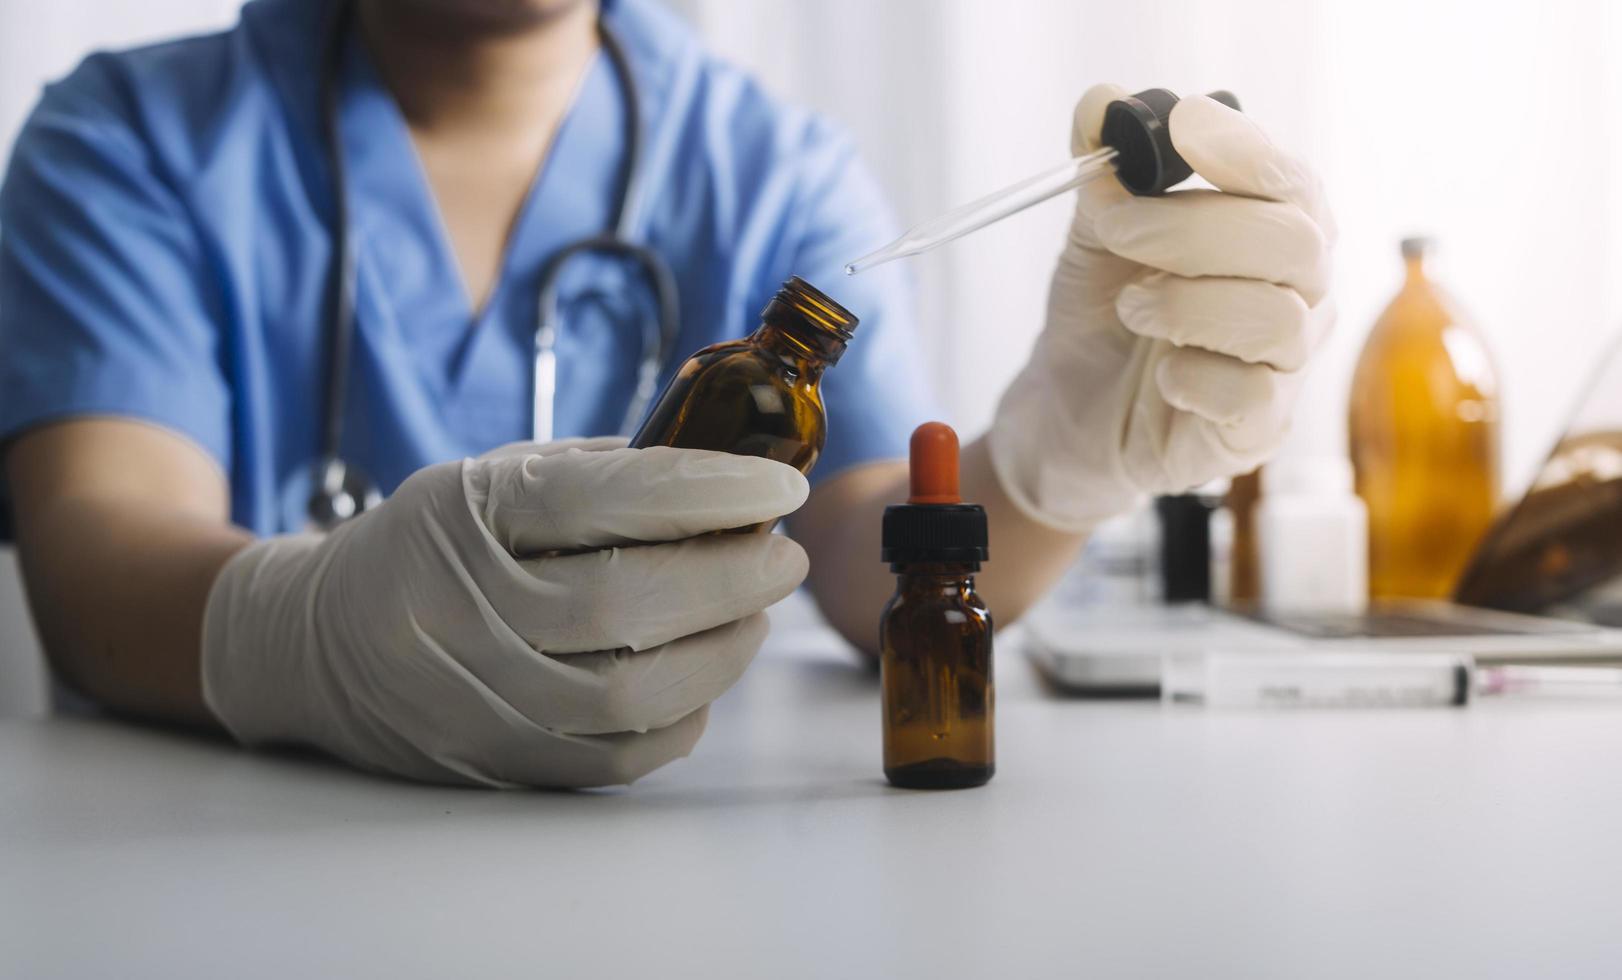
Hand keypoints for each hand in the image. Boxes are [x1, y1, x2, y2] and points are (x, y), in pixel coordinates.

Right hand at [201, 438, 808, 787]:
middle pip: (626, 605)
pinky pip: (618, 756)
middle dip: (731, 578)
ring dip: (721, 651)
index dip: (706, 492)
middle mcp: (462, 612)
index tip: (778, 487)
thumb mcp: (490, 479)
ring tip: (754, 612)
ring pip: (631, 694)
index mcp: (462, 517)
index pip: (601, 501)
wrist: (318, 645)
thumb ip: (601, 474)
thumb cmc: (430, 545)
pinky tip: (703, 672)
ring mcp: (476, 698)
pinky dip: (683, 715)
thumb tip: (732, 478)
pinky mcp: (497, 762)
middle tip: (783, 556)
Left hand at [989, 85, 1335, 530]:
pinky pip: (1252, 395)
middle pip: (1296, 244)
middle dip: (1196, 228)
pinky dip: (1194, 376)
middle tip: (1119, 230)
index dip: (1244, 150)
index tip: (1183, 128)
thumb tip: (1101, 102)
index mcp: (1272, 231)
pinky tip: (1162, 373)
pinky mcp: (1258, 429)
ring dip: (1187, 303)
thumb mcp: (1096, 235)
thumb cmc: (1103, 317)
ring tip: (1133, 306)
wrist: (1067, 411)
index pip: (1291, 182)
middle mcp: (1298, 292)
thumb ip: (1106, 172)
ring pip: (1278, 318)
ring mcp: (1286, 365)